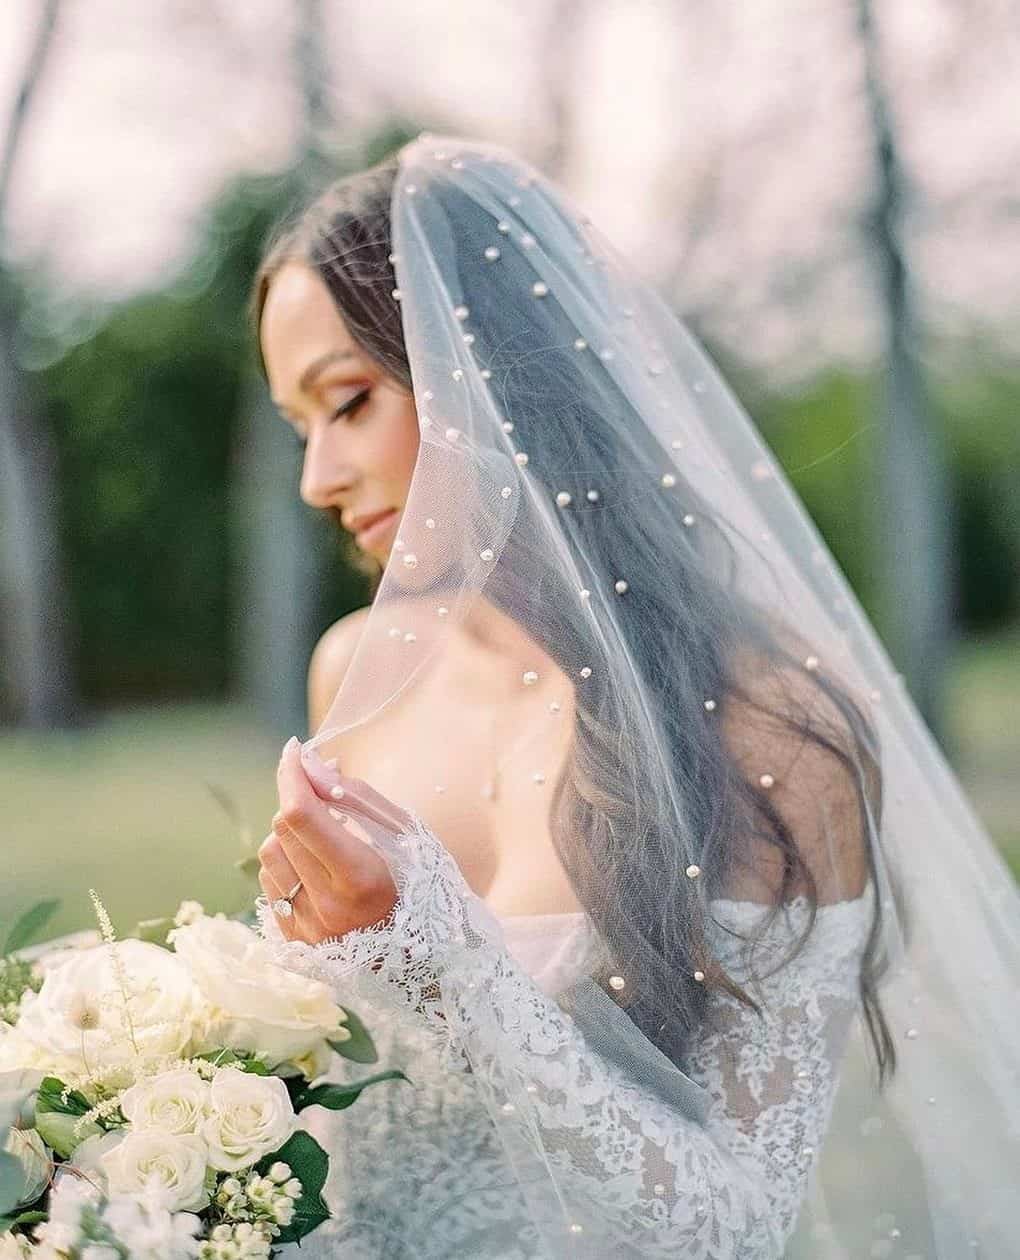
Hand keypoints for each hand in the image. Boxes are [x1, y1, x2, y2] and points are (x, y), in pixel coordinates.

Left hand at [258, 737, 410, 944]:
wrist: (419, 957)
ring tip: (322, 839)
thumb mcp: (404, 835)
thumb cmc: (418, 888)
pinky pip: (270, 883)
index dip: (292, 775)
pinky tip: (314, 867)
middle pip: (282, 830)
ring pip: (269, 854)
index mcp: (359, 878)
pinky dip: (287, 863)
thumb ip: (357, 798)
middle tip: (319, 791)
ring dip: (289, 834)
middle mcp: (326, 906)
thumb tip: (314, 766)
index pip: (302, 815)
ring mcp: (305, 928)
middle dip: (296, 799)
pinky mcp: (293, 940)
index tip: (295, 750)